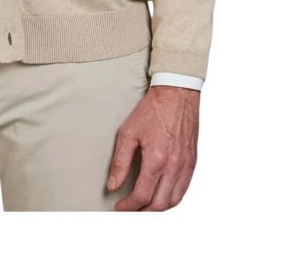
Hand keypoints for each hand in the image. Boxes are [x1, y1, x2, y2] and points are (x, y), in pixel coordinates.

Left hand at [106, 85, 199, 210]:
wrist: (177, 93)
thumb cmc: (153, 110)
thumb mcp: (128, 132)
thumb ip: (120, 162)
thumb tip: (113, 185)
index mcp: (157, 159)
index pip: (142, 195)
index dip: (128, 206)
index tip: (119, 207)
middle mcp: (174, 166)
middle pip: (159, 204)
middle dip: (142, 212)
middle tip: (129, 210)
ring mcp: (186, 166)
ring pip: (173, 201)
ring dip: (157, 208)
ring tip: (143, 206)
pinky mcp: (192, 162)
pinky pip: (183, 190)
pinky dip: (171, 199)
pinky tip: (160, 195)